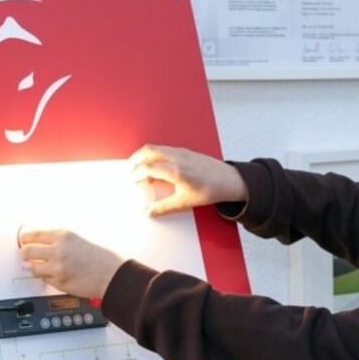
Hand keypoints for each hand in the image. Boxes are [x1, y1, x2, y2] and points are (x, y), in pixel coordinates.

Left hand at [18, 228, 125, 298]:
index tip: (24, 240)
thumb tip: (41, 242)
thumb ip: (61, 239)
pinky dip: (47, 276)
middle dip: (26, 253)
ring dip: (36, 266)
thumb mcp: (81, 239)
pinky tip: (57, 273)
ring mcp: (57, 268)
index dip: (25, 239)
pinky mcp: (59, 282)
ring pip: (32, 267)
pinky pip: (43, 279)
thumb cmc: (103, 257)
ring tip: (45, 265)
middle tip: (30, 254)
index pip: (32, 235)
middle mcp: (58, 250)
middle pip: (26, 251)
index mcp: (64, 235)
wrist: (113, 275)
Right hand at [129, 144, 246, 215]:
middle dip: (134, 159)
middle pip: (147, 151)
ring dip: (144, 156)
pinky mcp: (185, 151)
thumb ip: (164, 207)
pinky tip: (156, 166)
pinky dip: (155, 154)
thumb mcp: (185, 202)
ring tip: (140, 169)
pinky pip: (164, 149)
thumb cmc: (211, 189)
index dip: (135, 174)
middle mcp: (176, 157)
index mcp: (175, 171)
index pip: (147, 168)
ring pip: (155, 147)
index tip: (130, 181)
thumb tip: (149, 212)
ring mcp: (181, 152)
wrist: (229, 180)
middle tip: (129, 171)